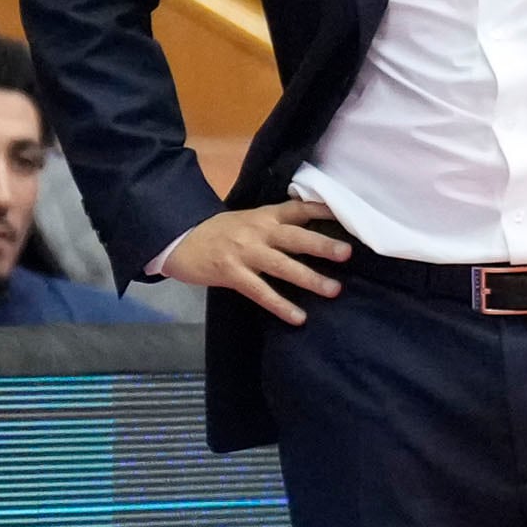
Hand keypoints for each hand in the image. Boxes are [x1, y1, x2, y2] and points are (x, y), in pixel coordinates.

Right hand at [162, 200, 351, 324]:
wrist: (180, 240)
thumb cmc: (219, 231)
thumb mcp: (248, 220)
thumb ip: (275, 224)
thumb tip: (310, 230)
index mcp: (264, 216)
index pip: (298, 209)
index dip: (322, 210)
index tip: (347, 214)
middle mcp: (258, 231)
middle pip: (295, 237)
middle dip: (322, 245)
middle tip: (347, 253)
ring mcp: (245, 252)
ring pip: (283, 265)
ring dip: (310, 278)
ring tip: (333, 289)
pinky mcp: (232, 273)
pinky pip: (261, 292)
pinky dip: (281, 305)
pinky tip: (298, 318)